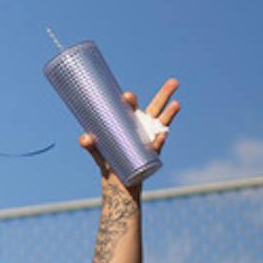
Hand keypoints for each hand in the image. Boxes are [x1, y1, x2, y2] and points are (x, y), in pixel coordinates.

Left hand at [81, 78, 180, 195]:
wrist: (116, 180)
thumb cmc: (107, 159)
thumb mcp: (97, 151)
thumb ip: (90, 144)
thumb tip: (86, 138)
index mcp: (127, 120)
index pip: (130, 106)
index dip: (130, 100)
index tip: (127, 96)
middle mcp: (141, 126)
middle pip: (155, 107)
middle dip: (164, 94)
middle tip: (174, 81)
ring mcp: (149, 138)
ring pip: (163, 122)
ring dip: (170, 113)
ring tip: (177, 103)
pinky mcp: (152, 152)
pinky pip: (157, 144)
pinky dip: (159, 140)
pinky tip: (161, 136)